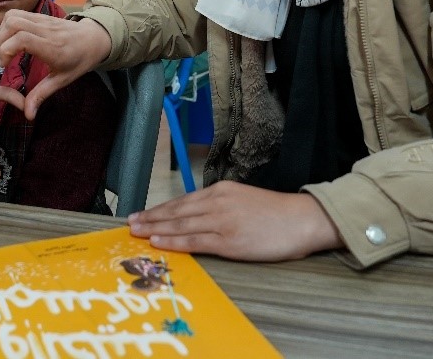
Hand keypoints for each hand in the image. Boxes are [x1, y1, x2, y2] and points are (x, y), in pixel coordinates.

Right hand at [0, 10, 111, 119]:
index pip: (22, 39)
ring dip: (3, 30)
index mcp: (52, 48)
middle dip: (1, 40)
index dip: (6, 50)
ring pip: (13, 15)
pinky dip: (9, 24)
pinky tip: (13, 38)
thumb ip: (41, 95)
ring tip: (6, 46)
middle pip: (13, 23)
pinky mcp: (41, 16)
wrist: (94, 39)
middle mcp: (46, 31)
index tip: (5, 65)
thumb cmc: (78, 61)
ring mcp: (43, 20)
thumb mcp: (62, 80)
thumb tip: (28, 115)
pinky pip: (19, 13)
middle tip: (3, 56)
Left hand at [126, 181, 342, 261]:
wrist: (303, 219)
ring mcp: (222, 221)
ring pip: (180, 225)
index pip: (183, 201)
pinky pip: (195, 241)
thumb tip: (199, 217)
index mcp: (221, 191)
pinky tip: (158, 242)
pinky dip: (173, 241)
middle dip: (151, 218)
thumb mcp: (244, 200)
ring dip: (155, 229)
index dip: (160, 209)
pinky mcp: (229, 241)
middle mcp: (217, 202)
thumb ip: (221, 206)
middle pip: (176, 211)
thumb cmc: (277, 213)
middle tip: (129, 223)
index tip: (142, 214)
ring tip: (136, 233)